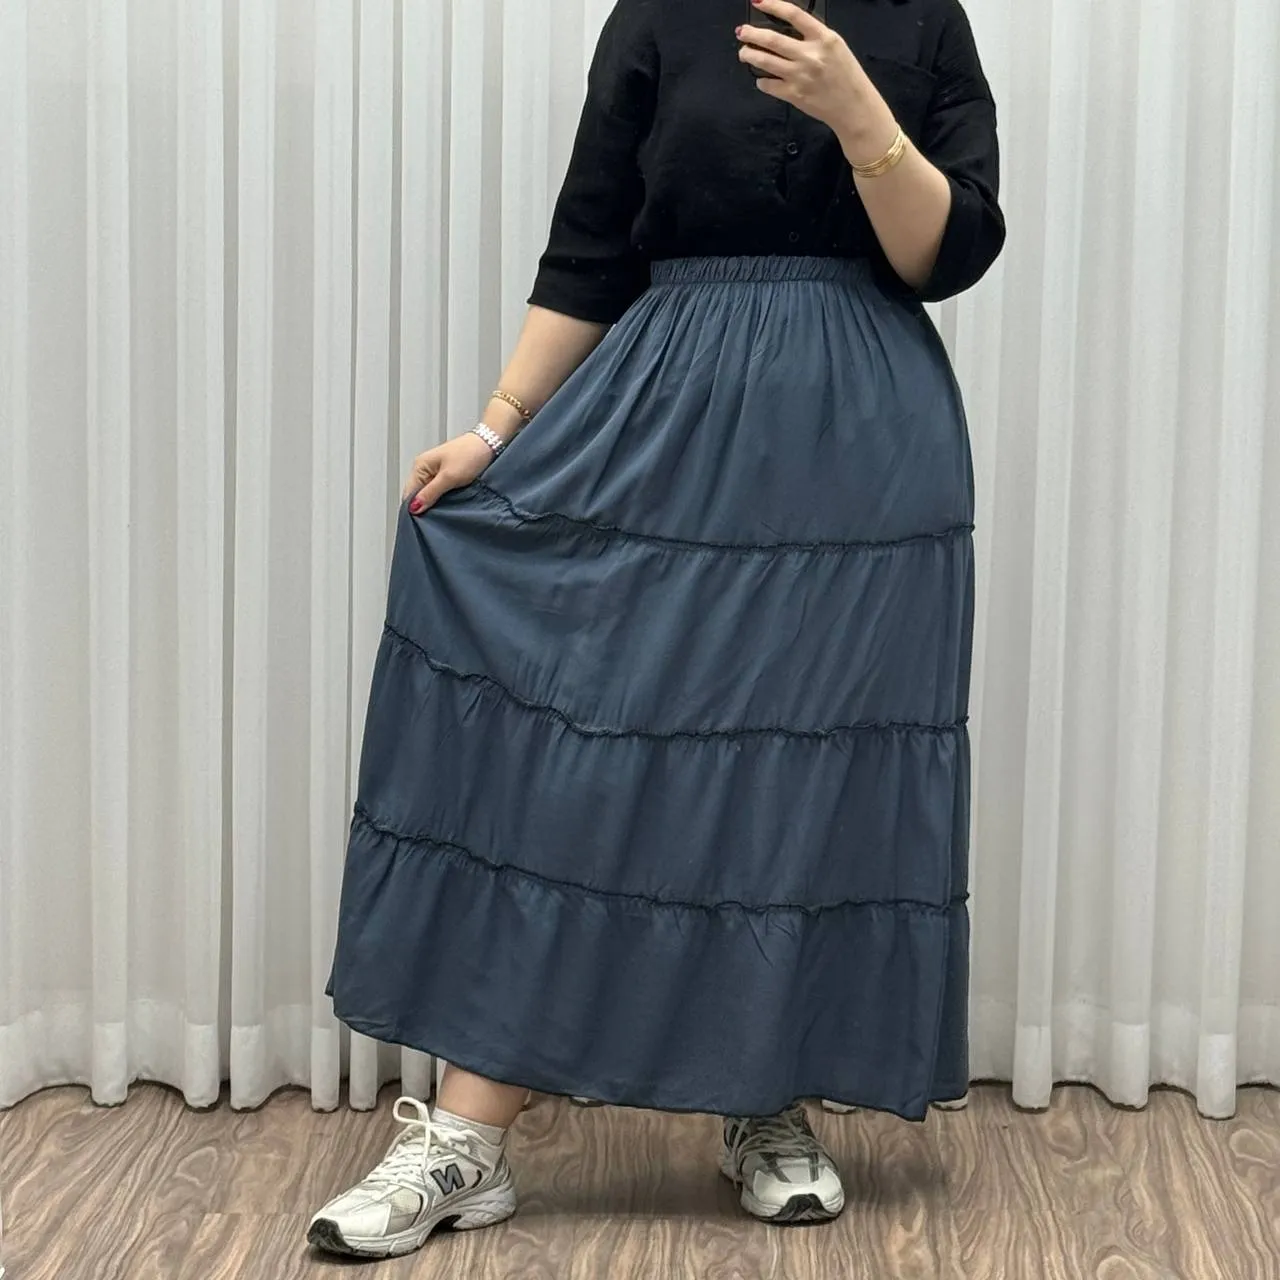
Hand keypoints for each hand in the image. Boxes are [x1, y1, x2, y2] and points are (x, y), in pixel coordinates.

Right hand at [403, 432, 497, 514]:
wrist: (489, 443)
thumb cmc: (470, 454)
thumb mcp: (449, 477)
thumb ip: (430, 493)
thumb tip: (414, 507)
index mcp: (420, 466)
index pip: (408, 493)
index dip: (413, 509)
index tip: (421, 522)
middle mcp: (425, 469)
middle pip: (417, 495)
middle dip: (424, 508)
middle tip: (434, 520)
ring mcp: (435, 472)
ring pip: (428, 494)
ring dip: (434, 504)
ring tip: (442, 514)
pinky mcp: (447, 475)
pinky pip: (439, 491)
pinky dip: (442, 499)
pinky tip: (449, 505)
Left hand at [736, 0, 878, 141]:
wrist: (853, 106)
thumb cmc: (846, 76)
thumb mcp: (835, 47)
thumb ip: (813, 37)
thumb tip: (786, 30)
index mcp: (824, 38)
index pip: (794, 14)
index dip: (773, 5)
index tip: (758, 2)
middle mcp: (810, 55)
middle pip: (772, 39)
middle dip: (752, 34)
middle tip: (742, 32)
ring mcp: (800, 76)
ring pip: (765, 61)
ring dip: (750, 55)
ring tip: (744, 53)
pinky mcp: (794, 95)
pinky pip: (768, 85)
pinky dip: (761, 81)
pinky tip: (761, 79)